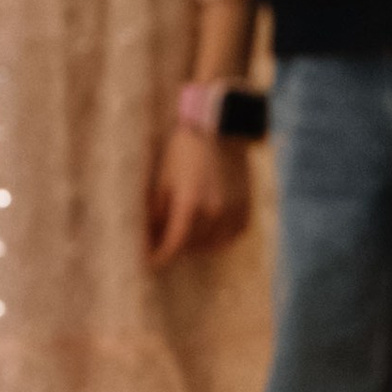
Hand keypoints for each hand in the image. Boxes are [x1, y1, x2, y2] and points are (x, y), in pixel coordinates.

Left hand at [148, 125, 252, 267]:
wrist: (219, 129)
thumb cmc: (184, 151)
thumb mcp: (162, 179)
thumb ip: (156, 212)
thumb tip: (147, 237)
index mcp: (190, 204)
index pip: (172, 245)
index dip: (157, 257)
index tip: (147, 262)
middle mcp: (214, 212)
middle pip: (190, 246)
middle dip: (173, 247)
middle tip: (160, 241)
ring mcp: (233, 211)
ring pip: (211, 245)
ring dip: (195, 244)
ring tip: (183, 234)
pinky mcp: (245, 208)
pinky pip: (231, 236)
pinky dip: (218, 239)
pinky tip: (206, 231)